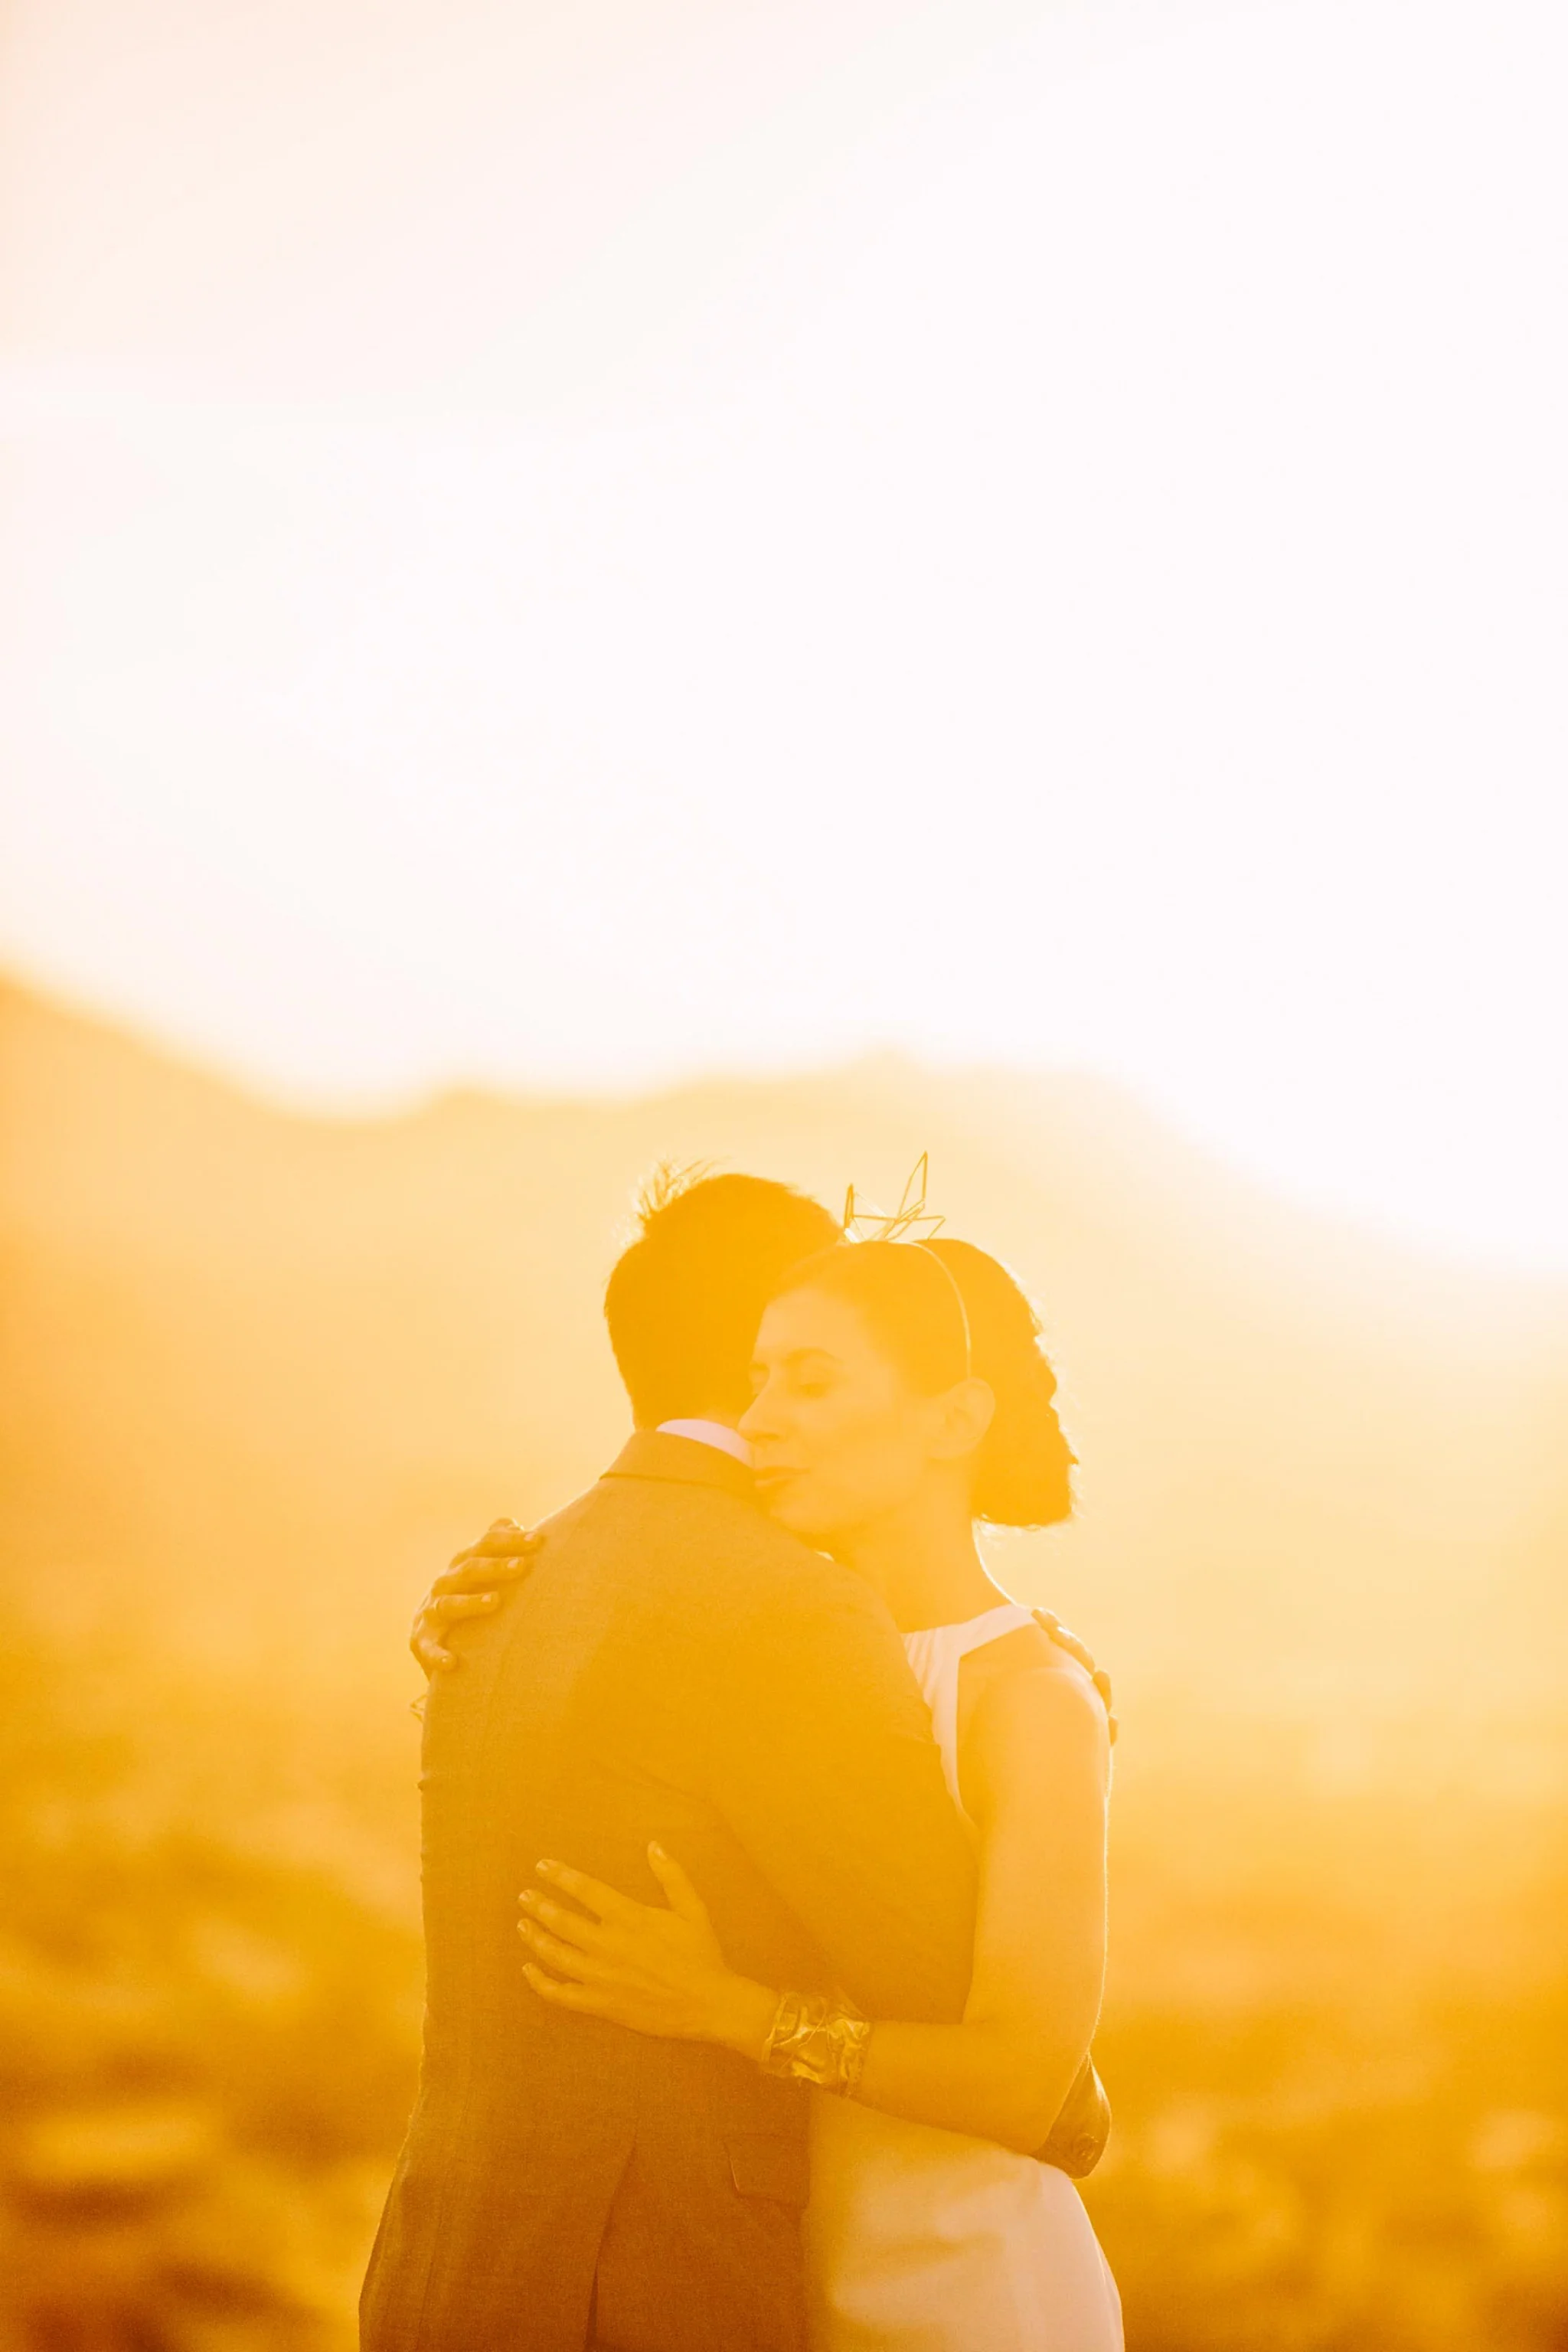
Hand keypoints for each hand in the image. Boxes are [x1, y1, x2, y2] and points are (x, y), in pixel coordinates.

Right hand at [409, 1520, 540, 1675]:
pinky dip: (437, 1654)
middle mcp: (446, 1582)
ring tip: (495, 1602)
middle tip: (522, 1567)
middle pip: (469, 1570)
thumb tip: (513, 1523)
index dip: (510, 1541)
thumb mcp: (478, 1570)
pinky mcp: (422, 1640)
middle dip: (495, 1567)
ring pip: (449, 1604)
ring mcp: (432, 1611)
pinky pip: (428, 1647)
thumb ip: (495, 1545)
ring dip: (471, 1602)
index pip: (486, 1545)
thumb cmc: (466, 1595)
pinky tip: (452, 1662)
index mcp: (463, 1563)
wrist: (428, 1633)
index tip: (538, 1541)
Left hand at [518, 1847, 775, 2054]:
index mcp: (629, 1917)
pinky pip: (561, 1994)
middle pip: (562, 1921)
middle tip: (524, 1896)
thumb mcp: (692, 1908)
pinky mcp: (601, 2004)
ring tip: (523, 1925)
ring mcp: (602, 1977)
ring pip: (556, 1955)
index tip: (542, 1867)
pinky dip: (540, 1983)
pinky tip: (529, 1971)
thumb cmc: (701, 1953)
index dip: (560, 1876)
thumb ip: (671, 1875)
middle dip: (539, 1905)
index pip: (585, 1889)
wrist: (709, 2004)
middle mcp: (609, 1945)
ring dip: (535, 1938)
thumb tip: (653, 1845)